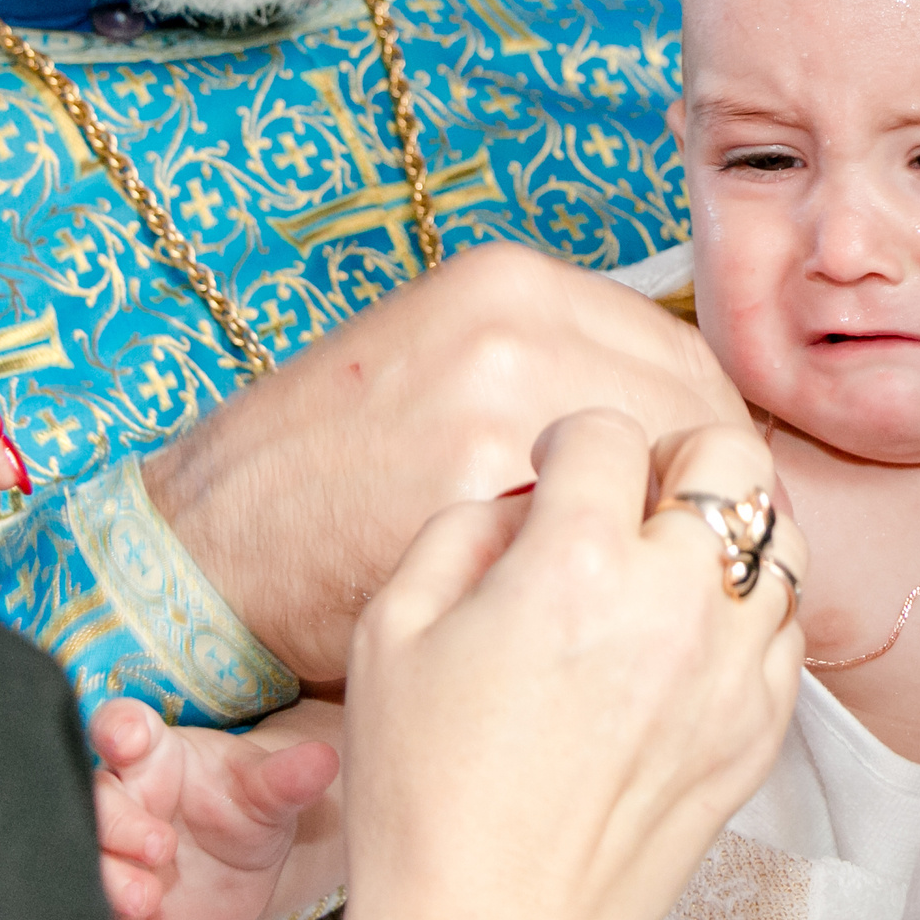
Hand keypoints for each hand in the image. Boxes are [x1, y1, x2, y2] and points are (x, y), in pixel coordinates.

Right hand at [91, 697, 342, 919]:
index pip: (122, 726)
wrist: (254, 864)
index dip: (117, 728)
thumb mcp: (273, 790)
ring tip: (146, 896)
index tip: (128, 739)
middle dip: (118, 822)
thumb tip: (324, 760)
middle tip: (161, 845)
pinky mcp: (115, 902)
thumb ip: (290, 777)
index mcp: (155, 754)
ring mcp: (114, 851)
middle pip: (95, 798)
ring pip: (86, 856)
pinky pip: (94, 911)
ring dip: (107, 876)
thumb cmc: (252, 805)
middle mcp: (125, 798)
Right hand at [144, 244, 750, 683]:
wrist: (211, 576)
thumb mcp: (423, 362)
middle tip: (694, 538)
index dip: (703, 429)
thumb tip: (651, 410)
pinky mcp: (521, 539)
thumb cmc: (311, 484)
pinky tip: (638, 628)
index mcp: (507, 291)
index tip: (701, 477)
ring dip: (699, 544)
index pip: (680, 352)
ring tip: (667, 581)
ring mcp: (532, 445)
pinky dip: (673, 608)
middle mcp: (529, 348)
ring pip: (694, 499)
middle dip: (709, 486)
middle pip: (702, 419)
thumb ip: (541, 362)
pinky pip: (659, 581)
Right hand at [338, 412, 804, 919]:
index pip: (610, 433)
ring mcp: (732, 668)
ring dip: (728, 531)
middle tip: (632, 499)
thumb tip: (527, 500)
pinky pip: (790, 627)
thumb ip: (462, 529)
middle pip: (732, 456)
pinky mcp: (762, 728)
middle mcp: (673, 603)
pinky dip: (750, 612)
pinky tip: (694, 637)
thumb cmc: (426, 788)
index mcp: (574, 566)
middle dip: (678, 457)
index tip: (555, 474)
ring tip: (673, 565)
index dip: (572, 442)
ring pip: (780, 536)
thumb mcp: (391, 630)